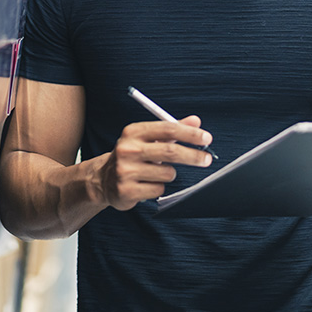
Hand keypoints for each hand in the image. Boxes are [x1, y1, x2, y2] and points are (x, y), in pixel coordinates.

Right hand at [92, 116, 212, 210]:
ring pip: (167, 173)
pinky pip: (159, 189)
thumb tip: (196, 121)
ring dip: (169, 174)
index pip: (167, 129)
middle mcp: (127, 149)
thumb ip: (172, 129)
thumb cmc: (133, 156)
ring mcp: (125, 171)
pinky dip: (158, 187)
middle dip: (193, 156)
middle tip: (207, 158)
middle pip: (169, 151)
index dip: (189, 133)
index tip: (206, 138)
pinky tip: (146, 183)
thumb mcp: (148, 138)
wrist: (103, 179)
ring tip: (156, 172)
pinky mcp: (127, 190)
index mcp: (133, 132)